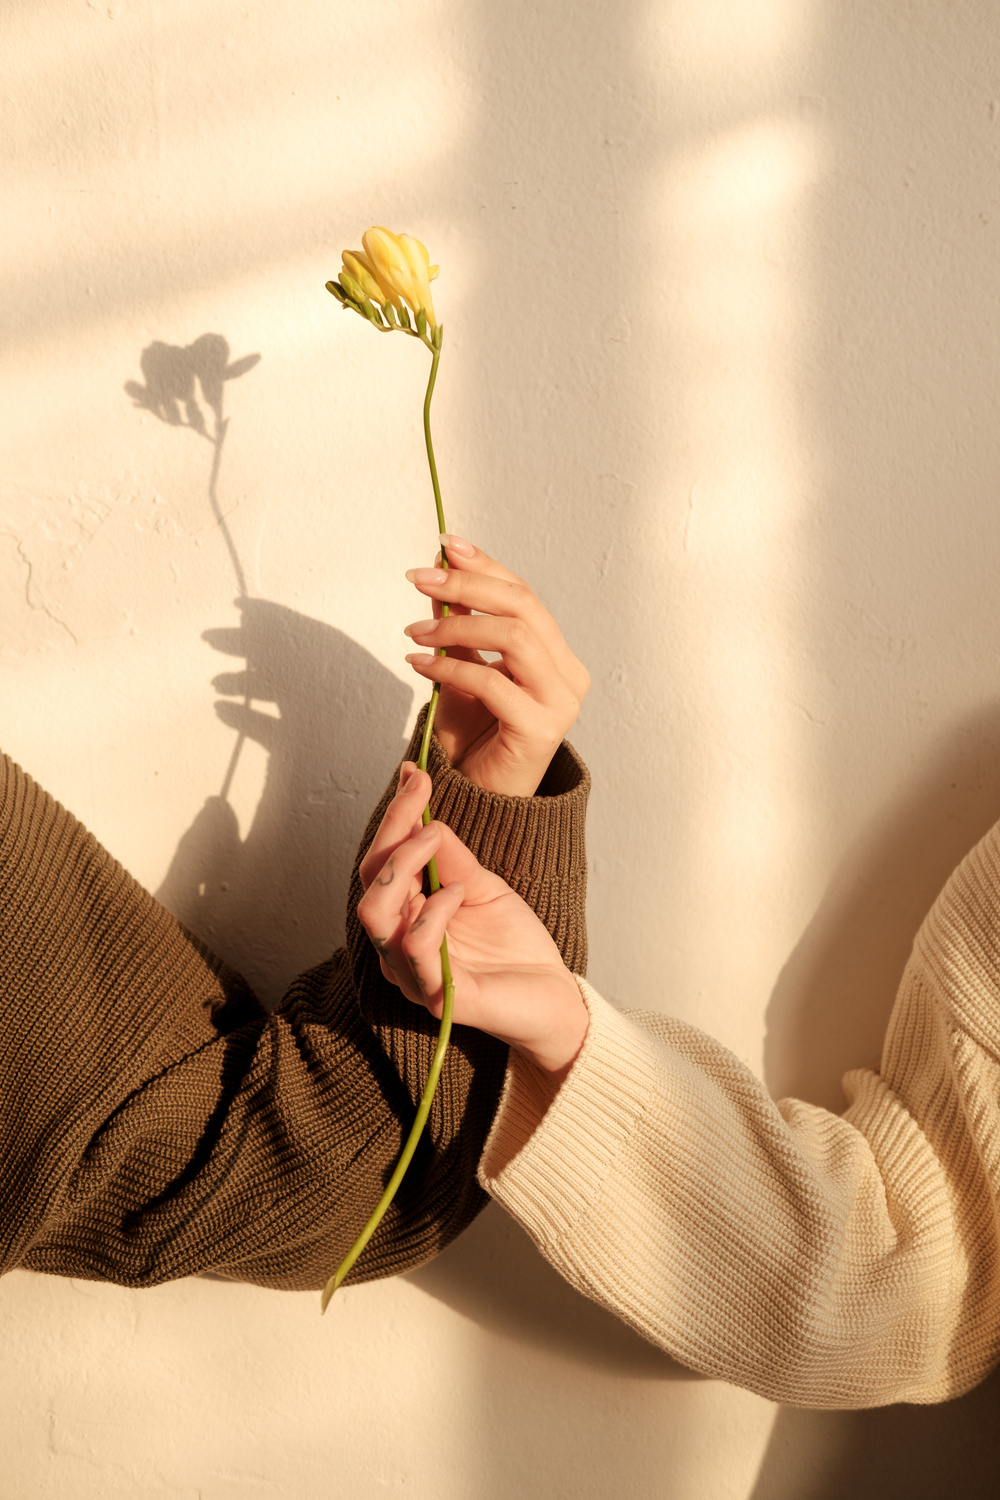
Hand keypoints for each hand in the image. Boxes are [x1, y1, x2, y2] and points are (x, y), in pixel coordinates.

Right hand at [358, 761, 588, 1078]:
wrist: (554, 998)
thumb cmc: (514, 948)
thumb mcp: (483, 886)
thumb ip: (451, 857)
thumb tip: (426, 812)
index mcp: (405, 916)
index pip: (381, 862)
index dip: (394, 816)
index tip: (414, 774)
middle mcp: (397, 944)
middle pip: (369, 881)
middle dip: (392, 830)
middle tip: (421, 796)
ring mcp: (412, 972)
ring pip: (375, 913)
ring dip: (404, 866)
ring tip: (434, 840)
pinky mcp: (437, 995)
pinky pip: (415, 948)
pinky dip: (433, 911)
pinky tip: (458, 893)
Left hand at [403, 536, 589, 796]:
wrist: (478, 801)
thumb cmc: (475, 738)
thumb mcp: (460, 668)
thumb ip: (455, 625)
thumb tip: (437, 574)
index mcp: (557, 656)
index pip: (524, 595)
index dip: (485, 566)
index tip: (445, 545)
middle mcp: (568, 675)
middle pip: (523, 607)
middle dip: (468, 586)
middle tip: (420, 579)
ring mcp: (560, 702)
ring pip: (514, 637)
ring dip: (457, 626)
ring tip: (414, 633)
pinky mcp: (540, 729)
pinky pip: (492, 682)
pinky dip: (450, 666)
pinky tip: (419, 664)